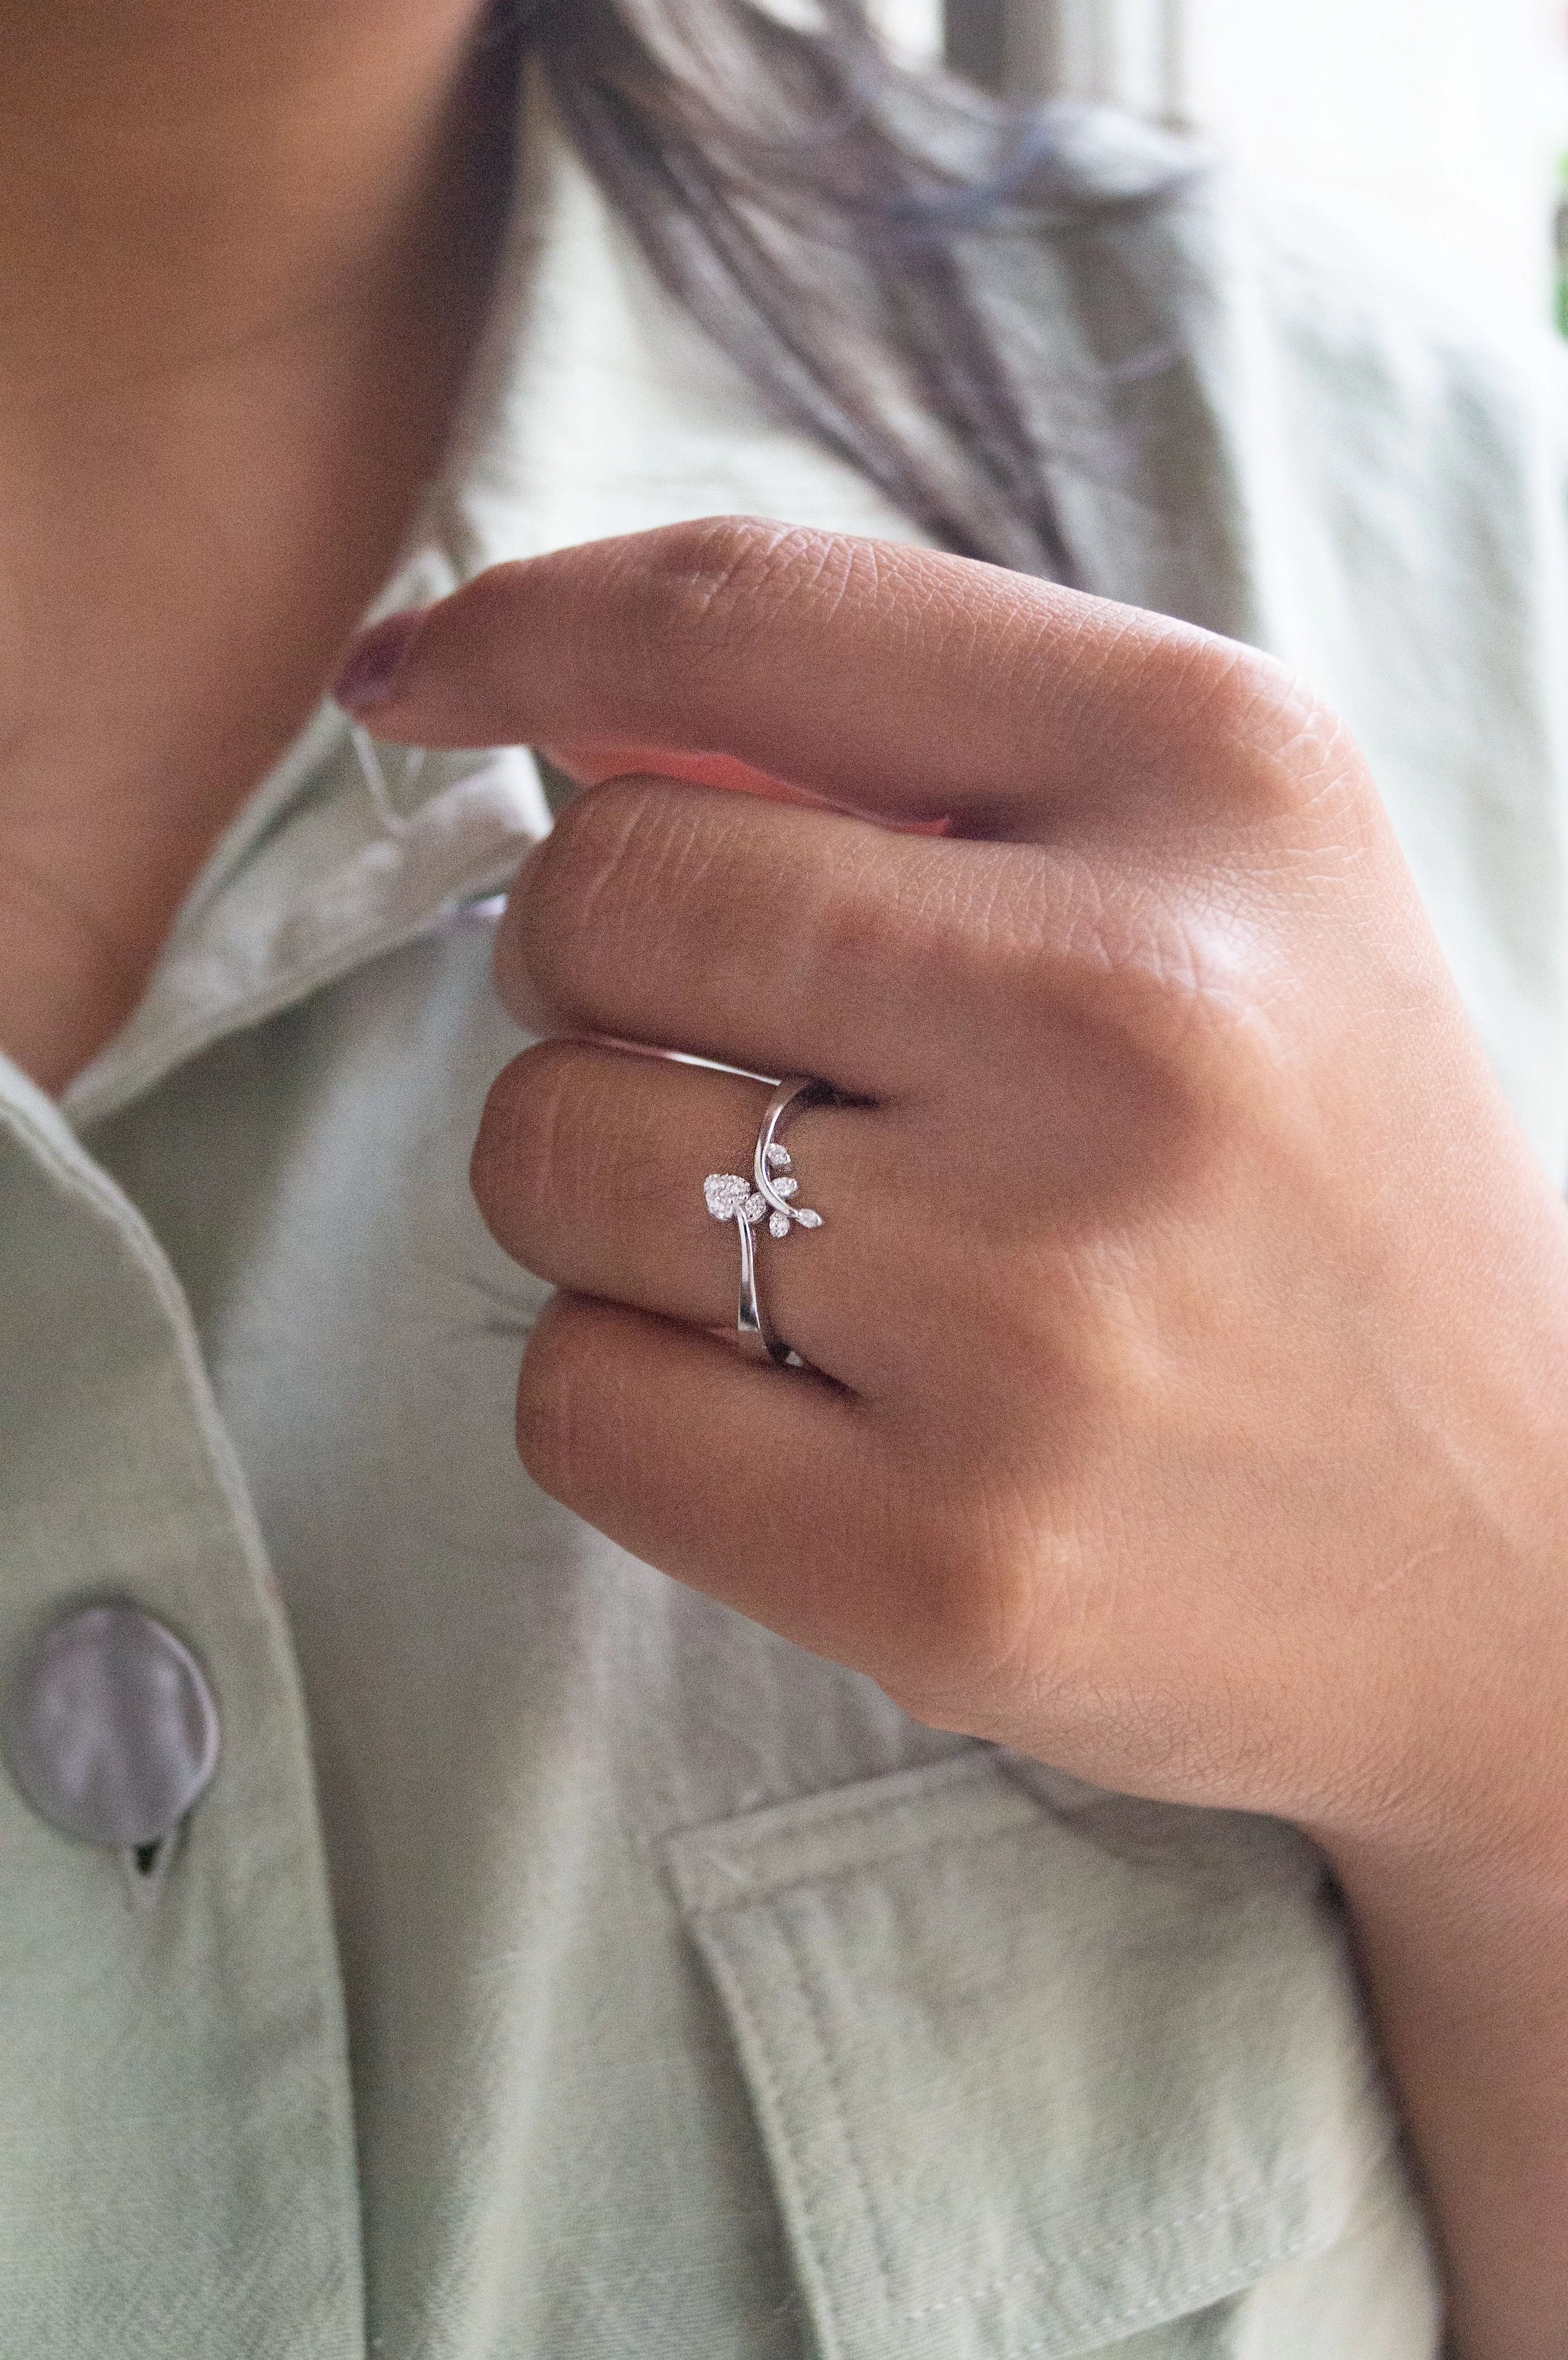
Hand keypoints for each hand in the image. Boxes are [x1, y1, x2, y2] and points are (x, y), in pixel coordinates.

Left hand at [342, 517, 1567, 1856]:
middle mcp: (1133, 1017)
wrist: (1519, 1560)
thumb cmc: (1323, 1185)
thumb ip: (923, 761)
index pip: (751, 617)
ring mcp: (1036, 1310)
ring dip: (604, 1189)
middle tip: (724, 1049)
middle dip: (593, 970)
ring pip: (546, 1155)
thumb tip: (564, 715)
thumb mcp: (1227, 881)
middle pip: (597, 900)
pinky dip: (633, 1390)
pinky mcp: (943, 1560)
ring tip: (797, 1244)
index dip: (521, 626)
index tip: (418, 683)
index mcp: (1220, 782)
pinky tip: (802, 1406)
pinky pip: (573, 1402)